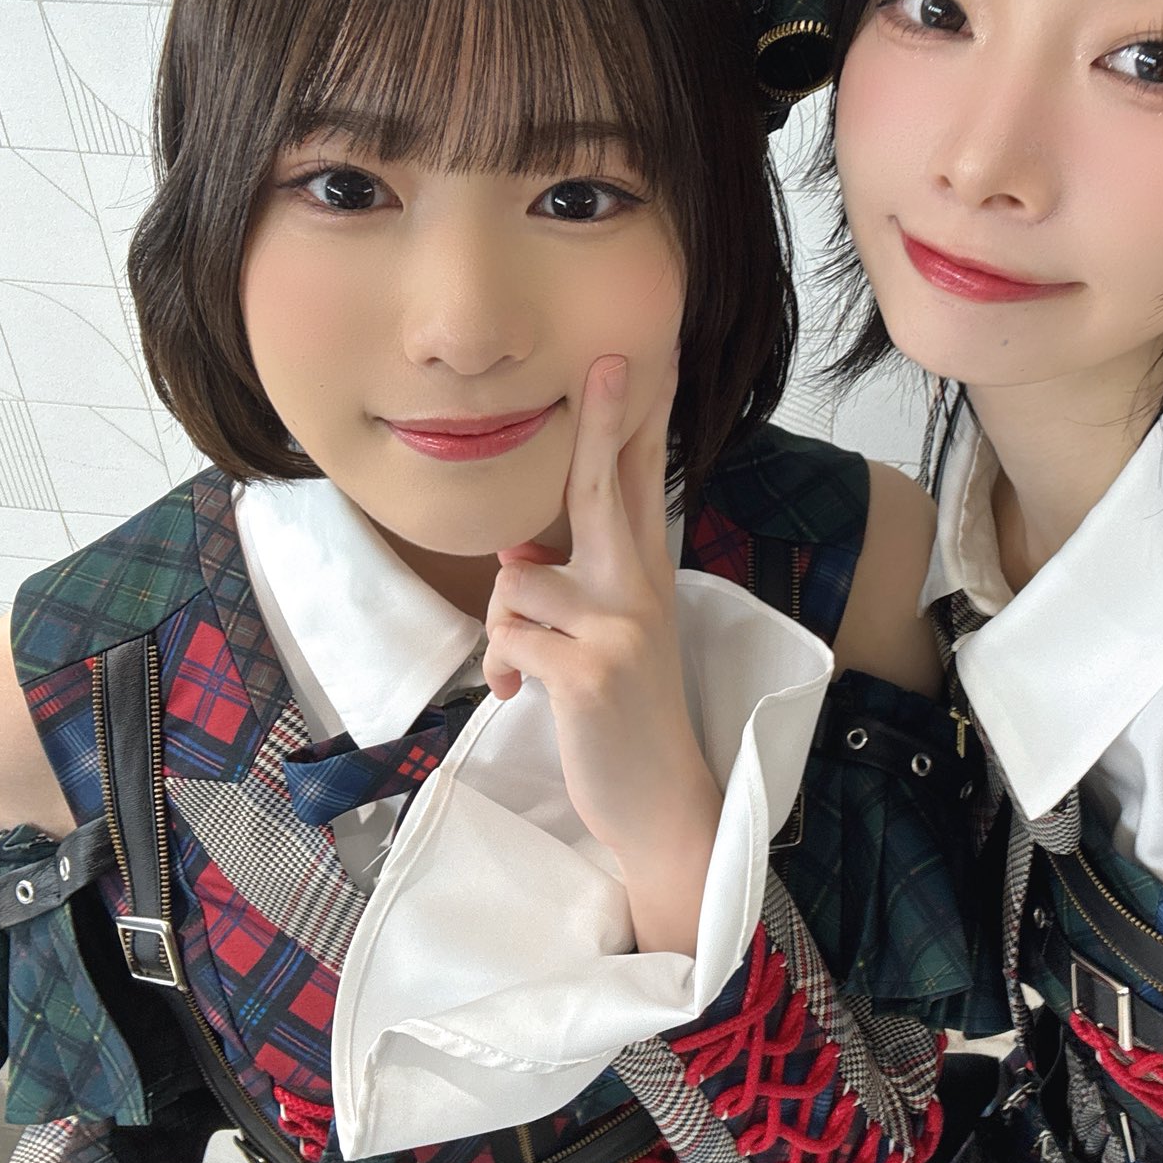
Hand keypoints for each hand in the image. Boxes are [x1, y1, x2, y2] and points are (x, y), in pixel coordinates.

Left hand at [484, 354, 720, 952]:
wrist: (661, 805)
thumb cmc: (623, 715)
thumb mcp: (610, 637)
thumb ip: (573, 585)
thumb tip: (515, 554)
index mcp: (648, 574)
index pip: (640, 482)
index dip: (639, 419)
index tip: (640, 358)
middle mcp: (643, 588)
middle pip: (600, 487)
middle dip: (599, 419)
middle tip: (604, 359)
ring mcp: (621, 626)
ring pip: (515, 579)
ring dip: (504, 626)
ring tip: (531, 667)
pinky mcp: (590, 669)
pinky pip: (507, 635)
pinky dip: (502, 668)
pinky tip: (526, 696)